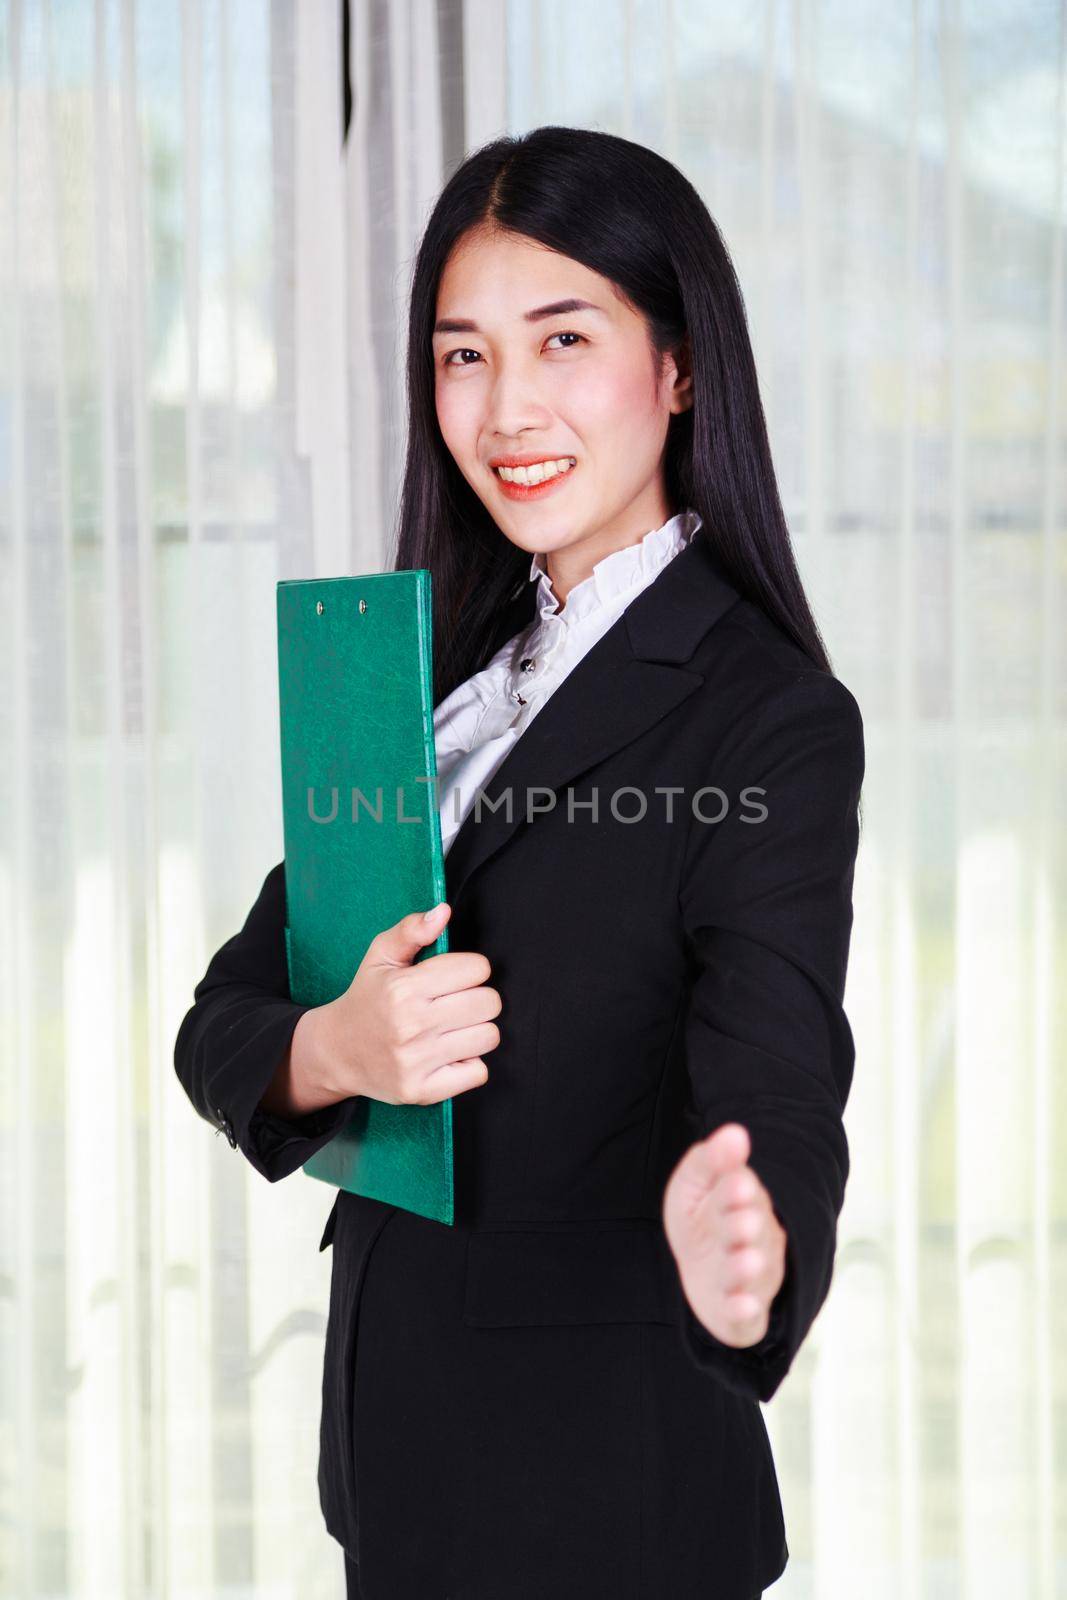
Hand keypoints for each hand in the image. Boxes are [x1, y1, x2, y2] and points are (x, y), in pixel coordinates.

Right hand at [314, 902, 501, 1105]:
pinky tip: (450, 1054)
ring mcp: (417, 1062)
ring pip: (489, 1036)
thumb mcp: (380, 956)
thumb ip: (412, 930)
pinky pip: (478, 1073)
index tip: (455, 976)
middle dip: (478, 997)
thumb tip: (443, 912)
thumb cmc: (367, 999)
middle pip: (489, 1002)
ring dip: (477, 1029)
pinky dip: (470, 1063)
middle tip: (457, 1002)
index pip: (477, 969)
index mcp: (403, 988)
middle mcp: (410, 1026)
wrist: (336, 1052)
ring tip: (454, 1027)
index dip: (470, 969)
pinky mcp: (422, 1091)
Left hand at [662, 1122, 787, 1349]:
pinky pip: (747, 1315)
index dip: (739, 1191)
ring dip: (746, 1268)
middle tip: (743, 1222)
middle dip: (745, 1227)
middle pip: (751, 1233)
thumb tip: (736, 1132)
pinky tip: (742, 1306)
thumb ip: (711, 1160)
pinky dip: (744, 1311)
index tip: (737, 1183)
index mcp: (744, 1204)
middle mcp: (754, 1241)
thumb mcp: (695, 1186)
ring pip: (751, 1273)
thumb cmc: (701, 1220)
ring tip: (746, 1260)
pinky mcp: (741, 1314)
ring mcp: (750, 1278)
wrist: (701, 1272)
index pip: (744, 1195)